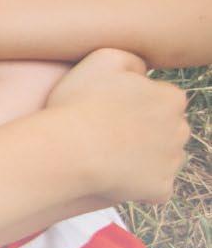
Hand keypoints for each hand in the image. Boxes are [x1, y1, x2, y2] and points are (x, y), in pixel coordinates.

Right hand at [45, 48, 189, 204]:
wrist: (67, 150)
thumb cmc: (80, 103)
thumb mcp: (102, 59)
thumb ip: (132, 60)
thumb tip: (143, 72)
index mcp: (171, 98)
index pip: (162, 99)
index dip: (134, 102)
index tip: (109, 108)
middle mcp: (181, 129)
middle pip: (166, 129)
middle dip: (145, 130)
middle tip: (107, 131)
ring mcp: (172, 161)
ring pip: (162, 157)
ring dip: (143, 157)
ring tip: (108, 155)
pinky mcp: (160, 188)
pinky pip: (155, 188)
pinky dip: (140, 185)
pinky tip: (116, 177)